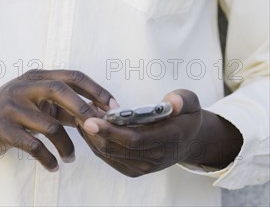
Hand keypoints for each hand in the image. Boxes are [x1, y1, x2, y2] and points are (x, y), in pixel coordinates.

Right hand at [0, 69, 116, 170]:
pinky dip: (47, 158)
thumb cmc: (13, 109)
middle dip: (84, 110)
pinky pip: (33, 146)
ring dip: (66, 145)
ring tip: (71, 158)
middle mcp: (25, 87)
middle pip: (60, 90)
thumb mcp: (36, 100)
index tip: (113, 106)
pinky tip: (53, 166)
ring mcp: (12, 107)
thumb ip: (62, 104)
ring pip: (49, 124)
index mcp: (37, 77)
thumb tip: (96, 114)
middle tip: (98, 129)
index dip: (95, 90)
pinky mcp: (3, 128)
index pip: (72, 76)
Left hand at [79, 89, 242, 176]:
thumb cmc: (186, 116)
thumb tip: (172, 102)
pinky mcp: (134, 169)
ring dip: (92, 136)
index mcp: (168, 139)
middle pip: (116, 148)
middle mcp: (154, 158)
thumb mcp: (190, 102)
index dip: (111, 130)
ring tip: (82, 114)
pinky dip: (96, 142)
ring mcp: (143, 167)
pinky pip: (109, 158)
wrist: (190, 140)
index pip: (134, 139)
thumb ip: (181, 100)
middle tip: (79, 110)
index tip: (91, 118)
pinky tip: (91, 126)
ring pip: (108, 154)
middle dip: (94, 131)